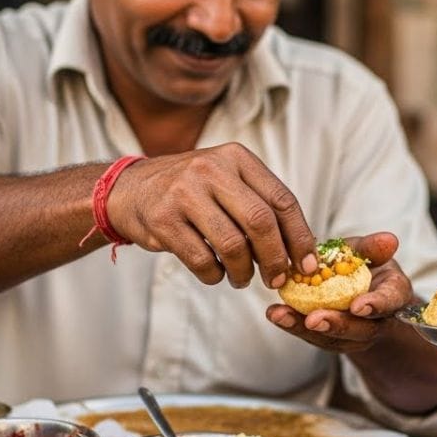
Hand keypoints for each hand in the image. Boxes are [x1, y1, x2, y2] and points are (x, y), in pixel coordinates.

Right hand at [107, 143, 317, 287]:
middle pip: (260, 222)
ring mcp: (184, 193)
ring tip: (242, 277)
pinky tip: (214, 273)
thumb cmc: (190, 191)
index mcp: (236, 157)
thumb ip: (259, 204)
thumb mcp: (225, 180)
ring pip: (233, 245)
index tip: (307, 264)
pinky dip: (214, 275)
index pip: (281, 200)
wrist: (130, 189)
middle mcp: (211, 169)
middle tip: (277, 278)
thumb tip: (299, 251)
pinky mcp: (163, 220)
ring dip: (243, 271)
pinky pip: (202, 260)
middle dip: (275, 258)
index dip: (299, 237)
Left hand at [264, 232, 413, 352]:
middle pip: (358, 329)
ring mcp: (353, 335)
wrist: (358, 290)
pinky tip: (276, 314)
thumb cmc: (366, 267)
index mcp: (393, 295)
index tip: (358, 306)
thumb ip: (374, 248)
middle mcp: (376, 322)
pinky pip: (312, 336)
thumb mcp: (370, 253)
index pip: (389, 301)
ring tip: (281, 315)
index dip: (375, 305)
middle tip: (313, 320)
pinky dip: (293, 324)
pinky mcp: (331, 339)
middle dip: (335, 324)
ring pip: (331, 337)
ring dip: (304, 327)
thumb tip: (389, 239)